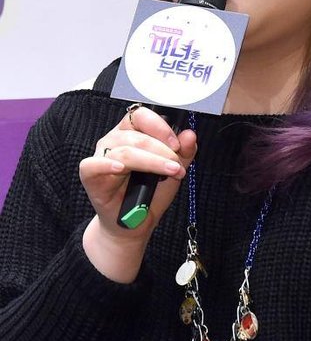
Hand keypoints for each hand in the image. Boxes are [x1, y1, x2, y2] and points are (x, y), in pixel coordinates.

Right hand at [79, 105, 196, 281]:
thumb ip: (183, 152)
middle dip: (161, 150)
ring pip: (124, 151)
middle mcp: (114, 139)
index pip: (142, 116)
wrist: (135, 224)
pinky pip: (93, 164)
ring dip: (151, 161)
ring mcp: (101, 156)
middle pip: (136, 136)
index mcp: (132, 131)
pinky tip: (121, 168)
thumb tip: (190, 134)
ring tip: (170, 172)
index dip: (160, 127)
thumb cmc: (151, 192)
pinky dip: (107, 164)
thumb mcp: (173, 171)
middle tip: (177, 166)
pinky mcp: (89, 174)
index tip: (177, 144)